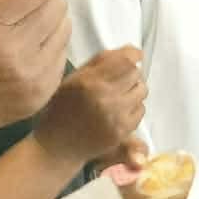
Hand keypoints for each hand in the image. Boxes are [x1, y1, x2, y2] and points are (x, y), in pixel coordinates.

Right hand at [0, 0, 70, 158]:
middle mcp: (13, 52)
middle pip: (57, 2)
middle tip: (21, 0)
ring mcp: (31, 77)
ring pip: (65, 25)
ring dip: (50, 17)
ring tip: (22, 25)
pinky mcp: (42, 93)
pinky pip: (63, 51)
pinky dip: (50, 42)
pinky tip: (25, 48)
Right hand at [34, 47, 146, 169]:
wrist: (56, 146)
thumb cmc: (63, 108)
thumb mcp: (74, 79)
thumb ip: (101, 61)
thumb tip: (133, 51)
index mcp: (89, 82)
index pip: (126, 61)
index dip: (133, 55)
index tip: (135, 56)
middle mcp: (105, 98)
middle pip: (136, 74)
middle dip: (130, 74)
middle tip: (119, 80)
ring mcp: (115, 117)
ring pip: (142, 91)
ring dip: (133, 90)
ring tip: (118, 96)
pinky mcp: (122, 132)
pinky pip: (141, 110)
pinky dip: (133, 108)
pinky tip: (118, 111)